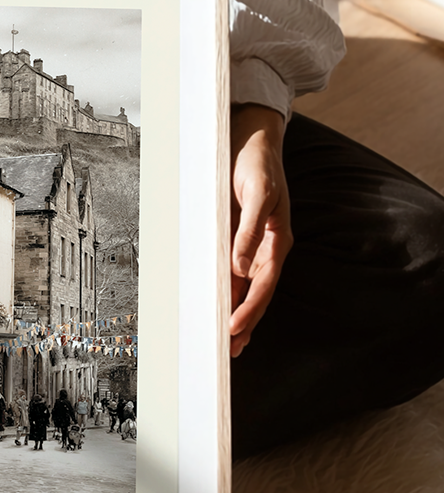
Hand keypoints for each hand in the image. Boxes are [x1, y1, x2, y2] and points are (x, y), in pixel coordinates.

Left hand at [229, 104, 292, 357]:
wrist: (251, 139)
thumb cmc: (258, 163)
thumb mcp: (257, 192)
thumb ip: (250, 228)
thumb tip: (241, 266)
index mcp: (277, 241)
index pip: (263, 284)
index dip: (249, 308)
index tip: (233, 330)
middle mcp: (265, 248)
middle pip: (254, 294)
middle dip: (243, 323)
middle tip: (228, 353)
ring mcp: (250, 245)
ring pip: (242, 287)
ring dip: (234, 313)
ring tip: (225, 344)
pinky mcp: (235, 238)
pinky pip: (229, 272)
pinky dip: (224, 292)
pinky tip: (215, 307)